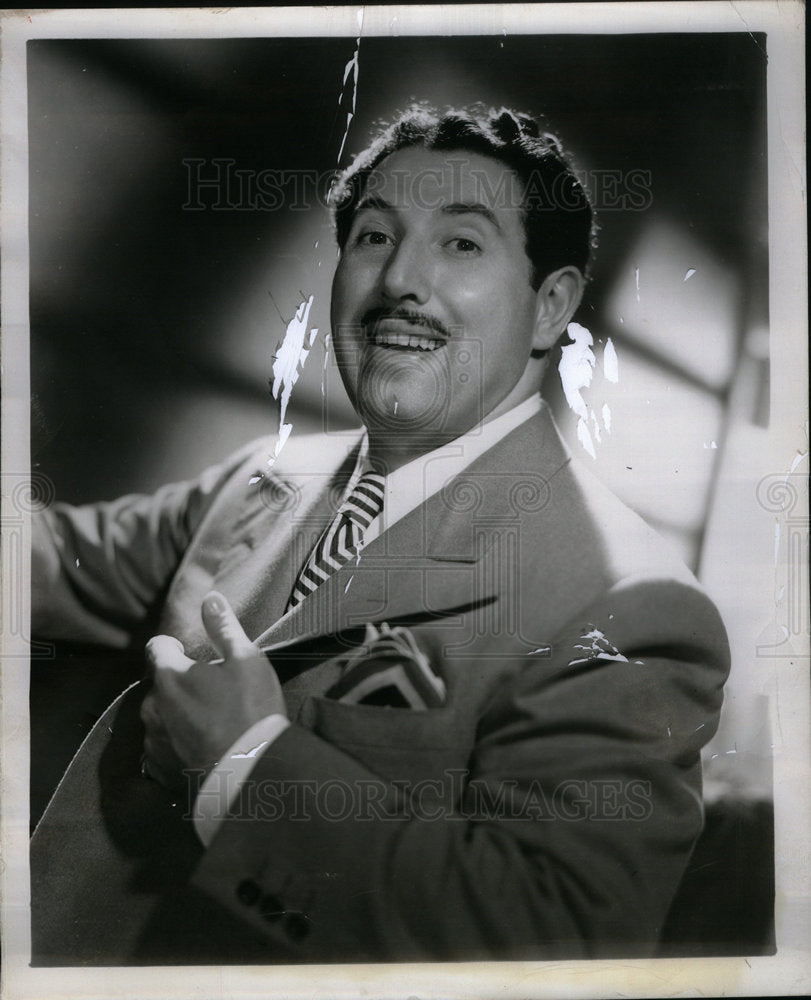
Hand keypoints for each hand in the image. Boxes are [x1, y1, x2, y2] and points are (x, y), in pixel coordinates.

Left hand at [140, 591, 285, 788]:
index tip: (194, 655)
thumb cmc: (250, 710)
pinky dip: (176, 745)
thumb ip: (224, 627)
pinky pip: (161, 748)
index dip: (175, 647)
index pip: (157, 647)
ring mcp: (153, 741)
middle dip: (178, 685)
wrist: (250, 774)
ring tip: (209, 724)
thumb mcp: (247, 660)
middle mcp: (151, 707)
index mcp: (170, 676)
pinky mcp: (160, 770)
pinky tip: (202, 748)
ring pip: (158, 717)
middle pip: (159, 685)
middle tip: (212, 694)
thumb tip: (210, 598)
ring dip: (175, 716)